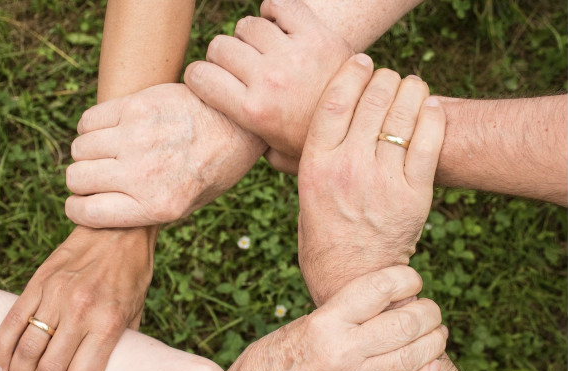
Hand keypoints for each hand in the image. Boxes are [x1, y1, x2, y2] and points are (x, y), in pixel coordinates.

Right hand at [0, 225, 154, 370]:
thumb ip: (118, 346)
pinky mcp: (37, 283)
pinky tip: (0, 369)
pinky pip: (11, 323)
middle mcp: (80, 312)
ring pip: (25, 351)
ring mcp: (55, 296)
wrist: (118, 229)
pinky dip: (0, 352)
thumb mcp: (135, 314)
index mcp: (107, 324)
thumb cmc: (131, 275)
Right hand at [64, 83, 265, 227]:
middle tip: (98, 175)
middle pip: (77, 178)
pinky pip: (89, 120)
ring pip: (79, 148)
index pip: (86, 212)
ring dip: (87, 152)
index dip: (77, 208)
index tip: (82, 202)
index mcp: (157, 206)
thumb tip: (99, 210)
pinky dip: (91, 127)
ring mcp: (138, 137)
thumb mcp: (187, 205)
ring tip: (107, 151)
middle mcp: (144, 174)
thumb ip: (145, 211)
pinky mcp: (137, 106)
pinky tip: (110, 130)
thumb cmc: (212, 168)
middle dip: (81, 180)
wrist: (239, 123)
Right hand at [184, 0, 352, 173]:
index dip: (199, 76)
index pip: (199, 76)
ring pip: (247, 25)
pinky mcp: (317, 35)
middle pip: (220, 47)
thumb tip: (230, 142)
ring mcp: (294, 55)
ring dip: (251, 36)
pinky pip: (281, 5)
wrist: (368, 126)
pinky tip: (279, 25)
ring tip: (264, 50)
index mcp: (253, 111)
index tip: (210, 80)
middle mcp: (269, 80)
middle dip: (224, 56)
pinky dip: (274, 10)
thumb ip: (252, 147)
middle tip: (241, 67)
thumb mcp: (280, 158)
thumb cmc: (318, 144)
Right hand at [227, 266, 446, 370]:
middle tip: (430, 310)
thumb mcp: (303, 323)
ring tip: (436, 333)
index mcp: (325, 321)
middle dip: (429, 312)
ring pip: (413, 358)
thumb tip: (386, 298)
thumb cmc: (274, 357)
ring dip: (434, 342)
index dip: (407, 278)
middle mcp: (342, 350)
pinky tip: (431, 368)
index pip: (380, 288)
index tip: (411, 280)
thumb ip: (342, 312)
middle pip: (406, 323)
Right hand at [295, 54, 444, 305]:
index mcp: (316, 164)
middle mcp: (348, 168)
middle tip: (390, 78)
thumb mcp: (304, 193)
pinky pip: (429, 141)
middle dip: (385, 79)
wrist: (353, 280)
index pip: (335, 99)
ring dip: (412, 90)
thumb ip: (308, 156)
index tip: (362, 60)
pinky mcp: (414, 195)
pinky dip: (433, 116)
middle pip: (372, 99)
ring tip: (413, 87)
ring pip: (403, 114)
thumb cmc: (325, 235)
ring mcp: (383, 181)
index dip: (352, 71)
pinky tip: (431, 108)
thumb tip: (309, 119)